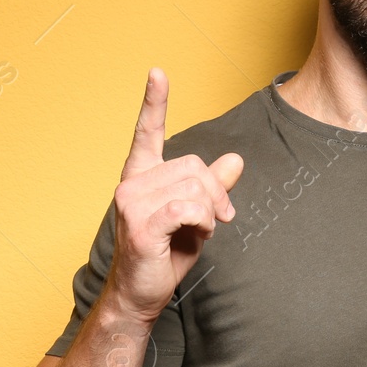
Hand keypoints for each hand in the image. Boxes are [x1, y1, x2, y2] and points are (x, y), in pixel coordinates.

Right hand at [103, 68, 243, 326]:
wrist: (141, 295)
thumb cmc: (165, 254)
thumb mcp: (196, 216)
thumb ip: (212, 187)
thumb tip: (235, 159)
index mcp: (141, 176)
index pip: (147, 131)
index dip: (154, 101)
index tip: (158, 72)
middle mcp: (131, 184)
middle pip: (193, 165)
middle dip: (216, 192)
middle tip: (218, 219)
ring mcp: (131, 204)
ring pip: (194, 186)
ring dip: (210, 211)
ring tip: (201, 230)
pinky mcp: (140, 226)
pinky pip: (188, 208)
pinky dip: (203, 221)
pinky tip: (198, 234)